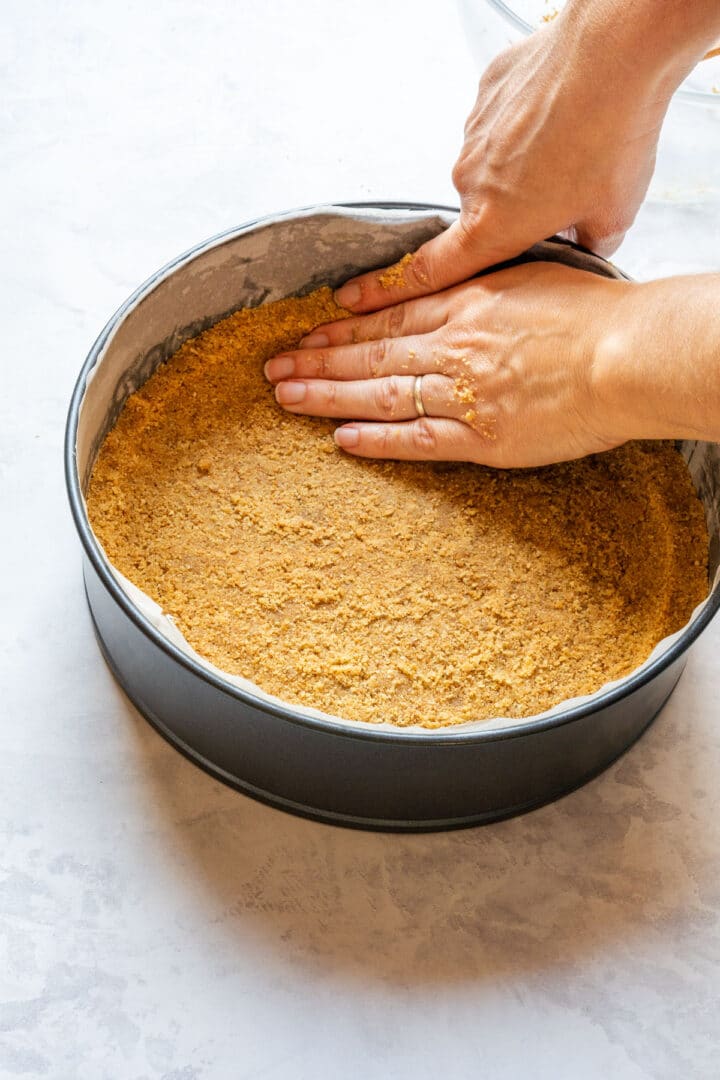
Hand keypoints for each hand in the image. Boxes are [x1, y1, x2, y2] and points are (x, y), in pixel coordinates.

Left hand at [265, 262, 630, 468]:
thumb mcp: (531, 276)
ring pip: (381, 393)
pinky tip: (342, 439)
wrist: (627, 356)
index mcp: (466, 305)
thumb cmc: (595, 315)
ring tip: (288, 398)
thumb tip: (455, 288)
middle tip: (274, 369)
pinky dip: (378, 439)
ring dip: (330, 396)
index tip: (308, 334)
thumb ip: (484, 286)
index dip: (342, 328)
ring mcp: (463, 393)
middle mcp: (453, 347)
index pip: (388, 316)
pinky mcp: (482, 436)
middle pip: (371, 354)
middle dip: (318, 361)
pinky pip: (418, 439)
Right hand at [335, 7, 682, 315]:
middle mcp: (470, 184)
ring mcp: (473, 136)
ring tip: (576, 145)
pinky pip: (501, 121)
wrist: (613, 50)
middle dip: (516, 210)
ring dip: (525, 164)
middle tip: (566, 191)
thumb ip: (587, 244)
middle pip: (481, 213)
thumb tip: (581, 243)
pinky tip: (566, 112)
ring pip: (493, 166)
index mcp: (492, 226)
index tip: (354, 299)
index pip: (430, 271)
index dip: (389, 291)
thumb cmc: (612, 136)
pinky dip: (529, 123)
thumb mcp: (612, 216)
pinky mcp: (485, 94)